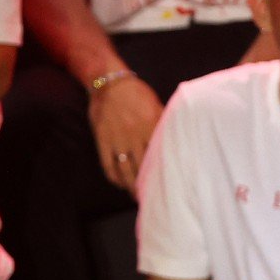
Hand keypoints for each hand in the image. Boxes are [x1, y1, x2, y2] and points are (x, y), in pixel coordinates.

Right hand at [88, 76, 162, 191]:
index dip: (164, 172)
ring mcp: (117, 140)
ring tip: (136, 195)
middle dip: (148, 185)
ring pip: (126, 170)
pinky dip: (114, 177)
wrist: (109, 82)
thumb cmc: (137, 93)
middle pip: (143, 168)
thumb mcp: (155, 105)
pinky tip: (120, 183)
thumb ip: (163, 122)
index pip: (160, 155)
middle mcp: (135, 136)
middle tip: (153, 196)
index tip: (170, 183)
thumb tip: (176, 138)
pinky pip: (108, 165)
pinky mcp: (103, 141)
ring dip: (131, 186)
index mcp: (151, 126)